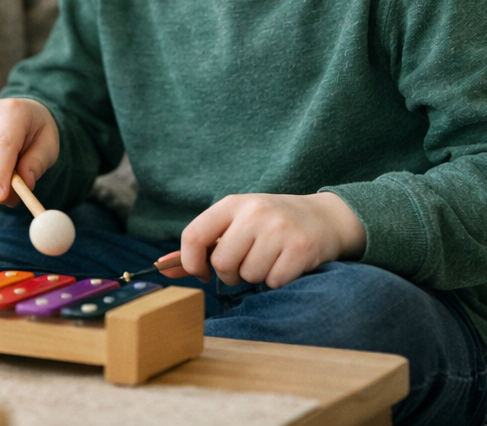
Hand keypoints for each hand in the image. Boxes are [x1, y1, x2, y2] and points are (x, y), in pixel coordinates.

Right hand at [0, 98, 58, 205]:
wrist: (17, 115)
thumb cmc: (34, 133)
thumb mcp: (48, 146)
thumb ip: (38, 163)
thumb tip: (25, 184)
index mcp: (13, 110)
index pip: (3, 144)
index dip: (1, 173)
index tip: (2, 197)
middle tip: (11, 200)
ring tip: (3, 179)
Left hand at [178, 192, 366, 288]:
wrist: (324, 217)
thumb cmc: (270, 224)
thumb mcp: (236, 223)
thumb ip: (202, 245)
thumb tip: (162, 268)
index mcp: (233, 203)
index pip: (193, 235)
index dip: (191, 262)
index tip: (202, 271)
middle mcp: (255, 212)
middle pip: (222, 263)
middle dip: (230, 274)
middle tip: (245, 265)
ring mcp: (279, 229)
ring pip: (248, 275)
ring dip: (256, 278)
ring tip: (269, 260)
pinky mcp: (301, 249)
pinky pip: (273, 282)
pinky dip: (277, 282)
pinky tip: (286, 265)